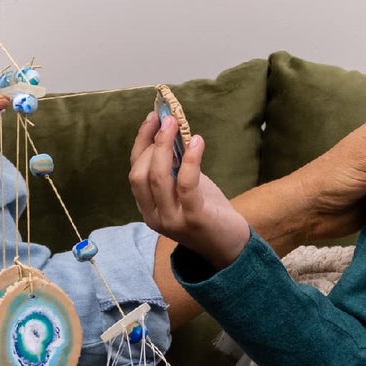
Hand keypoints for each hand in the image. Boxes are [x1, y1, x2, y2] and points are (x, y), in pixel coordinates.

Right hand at [129, 110, 250, 269]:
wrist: (231, 247)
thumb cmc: (207, 212)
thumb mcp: (184, 188)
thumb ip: (173, 167)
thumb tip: (169, 131)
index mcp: (147, 208)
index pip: (134, 170)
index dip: (141, 142)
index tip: (152, 118)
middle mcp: (154, 216)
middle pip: (140, 174)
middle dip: (151, 142)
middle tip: (167, 119)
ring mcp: (172, 220)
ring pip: (158, 178)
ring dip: (164, 146)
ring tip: (176, 125)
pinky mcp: (194, 219)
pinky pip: (186, 185)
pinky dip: (189, 160)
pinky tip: (197, 142)